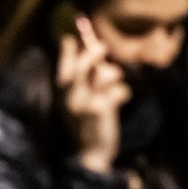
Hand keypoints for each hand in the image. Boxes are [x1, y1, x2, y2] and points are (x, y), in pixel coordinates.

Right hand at [56, 16, 127, 173]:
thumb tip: (83, 54)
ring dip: (114, 75)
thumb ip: (82, 78)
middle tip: (103, 46)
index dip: (69, 49)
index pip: (65, 65)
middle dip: (93, 52)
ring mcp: (85, 103)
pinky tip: (121, 99)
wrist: (91, 152)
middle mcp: (71, 95)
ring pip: (104, 75)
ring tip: (116, 81)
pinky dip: (123, 93)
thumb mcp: (80, 99)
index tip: (73, 36)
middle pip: (81, 65)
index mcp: (64, 92)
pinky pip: (119, 91)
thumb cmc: (87, 121)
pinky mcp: (101, 110)